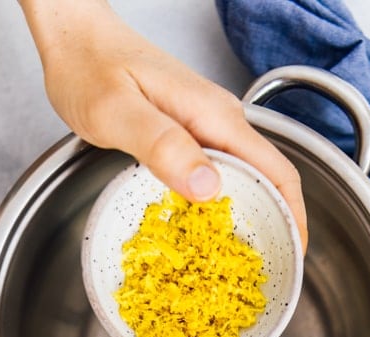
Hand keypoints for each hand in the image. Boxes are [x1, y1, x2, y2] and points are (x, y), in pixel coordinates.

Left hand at [20, 0, 307, 251]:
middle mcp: (220, 121)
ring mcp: (206, 126)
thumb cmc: (88, 67)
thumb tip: (208, 188)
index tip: (294, 252)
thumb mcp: (117, 112)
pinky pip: (220, 173)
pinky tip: (209, 228)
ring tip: (242, 260)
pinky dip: (224, 205)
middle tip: (268, 268)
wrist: (75, 36)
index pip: (277, 171)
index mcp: (215, 117)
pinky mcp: (190, 133)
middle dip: (277, 224)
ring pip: (246, 178)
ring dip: (250, 218)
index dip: (293, 216)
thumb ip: (162, 147)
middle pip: (269, 179)